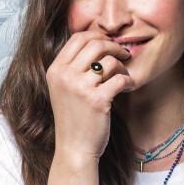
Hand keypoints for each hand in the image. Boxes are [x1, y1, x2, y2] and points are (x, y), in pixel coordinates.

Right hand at [46, 30, 135, 161]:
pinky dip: (129, 81)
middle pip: (95, 44)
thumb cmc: (73, 118)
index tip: (110, 43)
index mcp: (55, 70)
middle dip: (114, 46)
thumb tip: (99, 44)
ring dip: (122, 66)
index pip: (78, 37)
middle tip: (125, 55)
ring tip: (124, 76)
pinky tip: (128, 87)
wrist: (74, 148)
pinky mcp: (97, 100)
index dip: (98, 36)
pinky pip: (120, 78)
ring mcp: (80, 87)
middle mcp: (65, 76)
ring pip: (110, 61)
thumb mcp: (64, 89)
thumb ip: (74, 67)